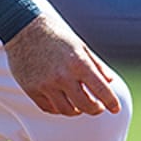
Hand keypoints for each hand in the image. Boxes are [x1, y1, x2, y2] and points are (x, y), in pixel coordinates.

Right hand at [3, 14, 121, 116]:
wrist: (25, 29)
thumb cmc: (56, 35)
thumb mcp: (80, 46)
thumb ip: (96, 65)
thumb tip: (110, 81)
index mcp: (78, 63)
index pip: (101, 90)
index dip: (111, 102)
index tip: (116, 108)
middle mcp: (63, 76)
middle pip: (85, 106)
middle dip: (95, 109)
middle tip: (98, 107)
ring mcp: (46, 84)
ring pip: (66, 111)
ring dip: (77, 111)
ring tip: (80, 105)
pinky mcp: (32, 89)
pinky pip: (49, 108)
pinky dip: (59, 108)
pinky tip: (63, 102)